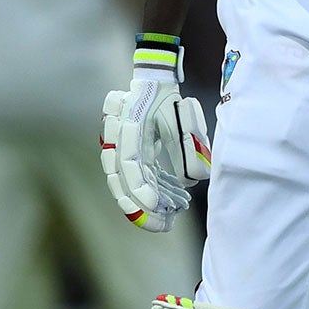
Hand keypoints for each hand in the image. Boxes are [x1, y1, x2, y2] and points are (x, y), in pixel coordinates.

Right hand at [101, 37, 210, 231]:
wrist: (151, 83)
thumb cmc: (167, 100)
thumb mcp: (179, 119)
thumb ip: (187, 148)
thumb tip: (191, 181)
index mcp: (129, 130)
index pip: (130, 167)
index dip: (140, 190)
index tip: (156, 207)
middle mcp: (117, 142)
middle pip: (121, 183)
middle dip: (141, 209)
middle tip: (163, 226)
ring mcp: (117, 150)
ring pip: (124, 184)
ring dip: (144, 204)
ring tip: (167, 219)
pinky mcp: (123, 156)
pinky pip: (132, 179)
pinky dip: (147, 193)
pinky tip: (166, 204)